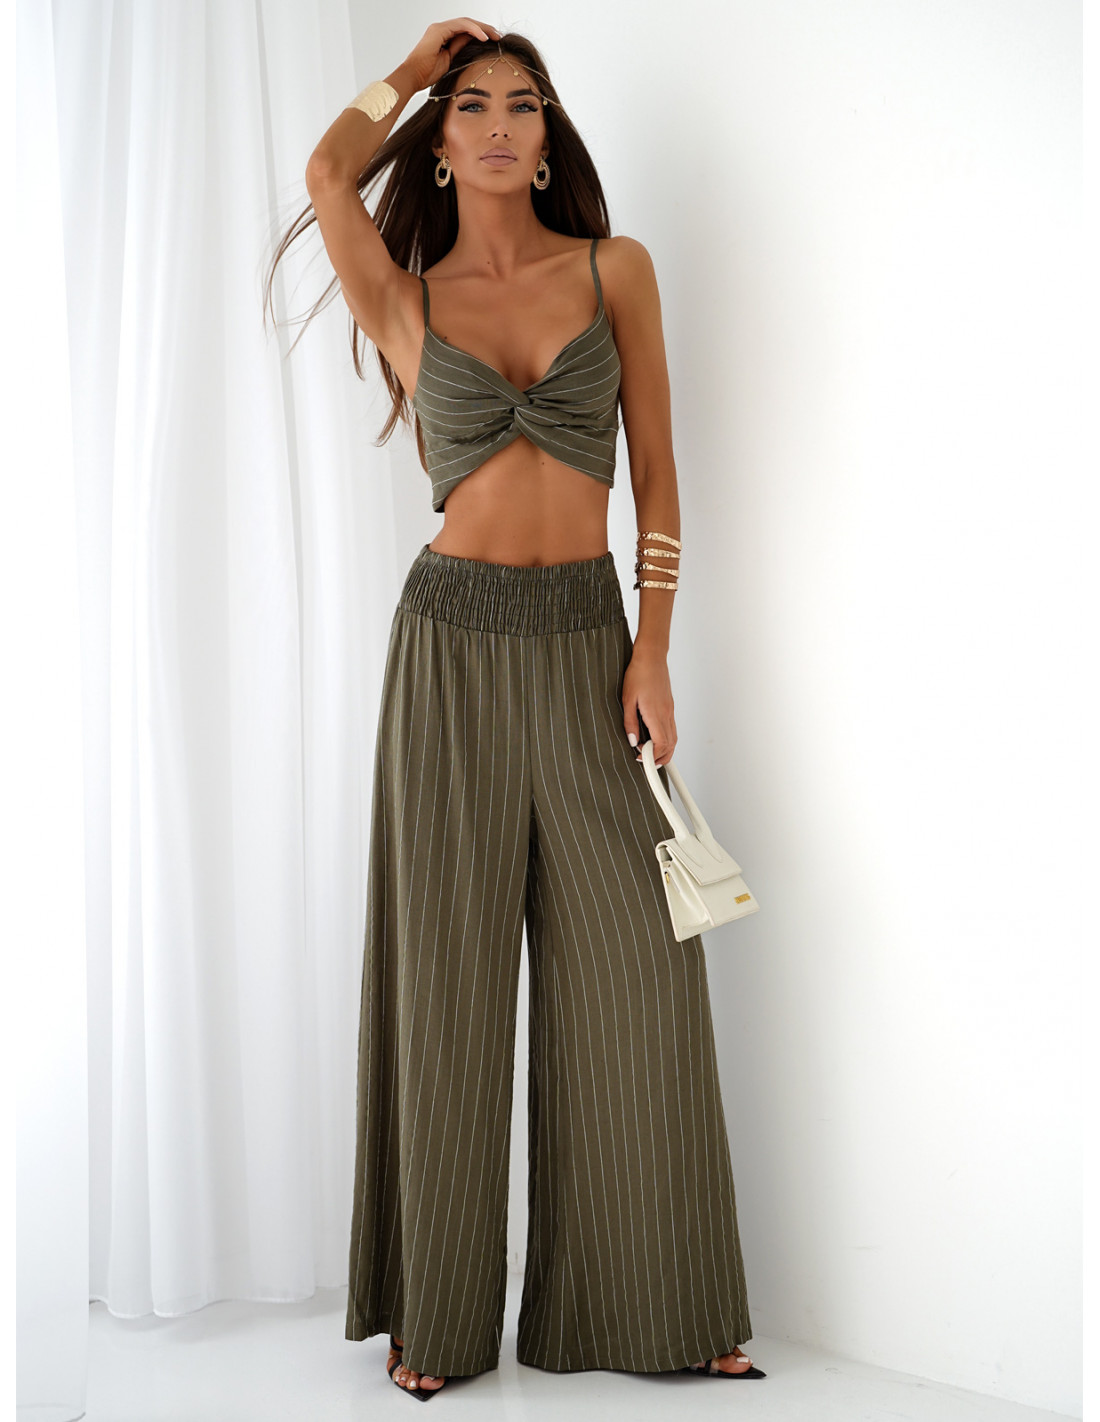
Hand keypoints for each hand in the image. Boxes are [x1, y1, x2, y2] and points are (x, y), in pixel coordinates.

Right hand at [406, 18, 502, 91]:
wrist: (413, 76)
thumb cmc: (427, 74)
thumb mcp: (449, 61)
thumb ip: (459, 50)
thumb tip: (472, 46)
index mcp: (443, 37)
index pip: (465, 31)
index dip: (480, 34)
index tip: (493, 42)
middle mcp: (442, 29)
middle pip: (467, 24)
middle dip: (484, 29)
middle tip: (498, 36)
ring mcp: (440, 28)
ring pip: (466, 22)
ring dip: (482, 28)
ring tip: (494, 36)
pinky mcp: (439, 30)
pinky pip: (461, 26)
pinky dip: (474, 30)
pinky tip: (484, 37)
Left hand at [622, 643, 676, 767]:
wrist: (651, 657)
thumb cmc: (638, 674)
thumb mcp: (627, 699)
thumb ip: (630, 722)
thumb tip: (632, 741)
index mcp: (655, 713)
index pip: (660, 744)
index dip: (652, 756)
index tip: (642, 759)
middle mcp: (666, 714)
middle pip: (670, 745)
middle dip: (661, 759)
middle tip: (648, 763)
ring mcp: (669, 710)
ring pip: (673, 738)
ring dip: (665, 750)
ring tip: (652, 756)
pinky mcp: (669, 706)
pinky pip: (671, 728)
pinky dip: (666, 740)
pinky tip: (655, 740)